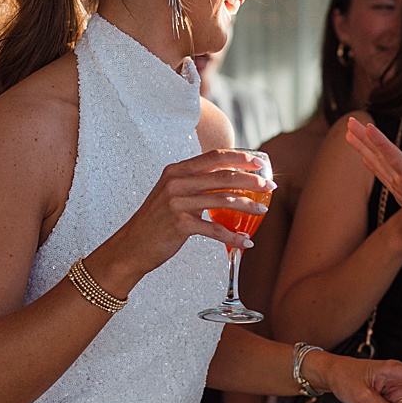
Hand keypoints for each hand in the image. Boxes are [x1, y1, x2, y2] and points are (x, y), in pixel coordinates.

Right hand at [100, 150, 273, 286]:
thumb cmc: (157, 220)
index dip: (239, 158)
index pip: (214, 157)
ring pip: (222, 200)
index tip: (258, 163)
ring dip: (248, 206)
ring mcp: (177, 202)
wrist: (131, 245)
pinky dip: (233, 237)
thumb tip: (228, 181)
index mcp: (176, 170)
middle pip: (223, 176)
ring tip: (263, 211)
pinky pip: (214, 230)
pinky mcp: (179, 224)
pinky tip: (246, 242)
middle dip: (251, 181)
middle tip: (269, 187)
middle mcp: (176, 182)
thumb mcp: (172, 193)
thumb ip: (194, 184)